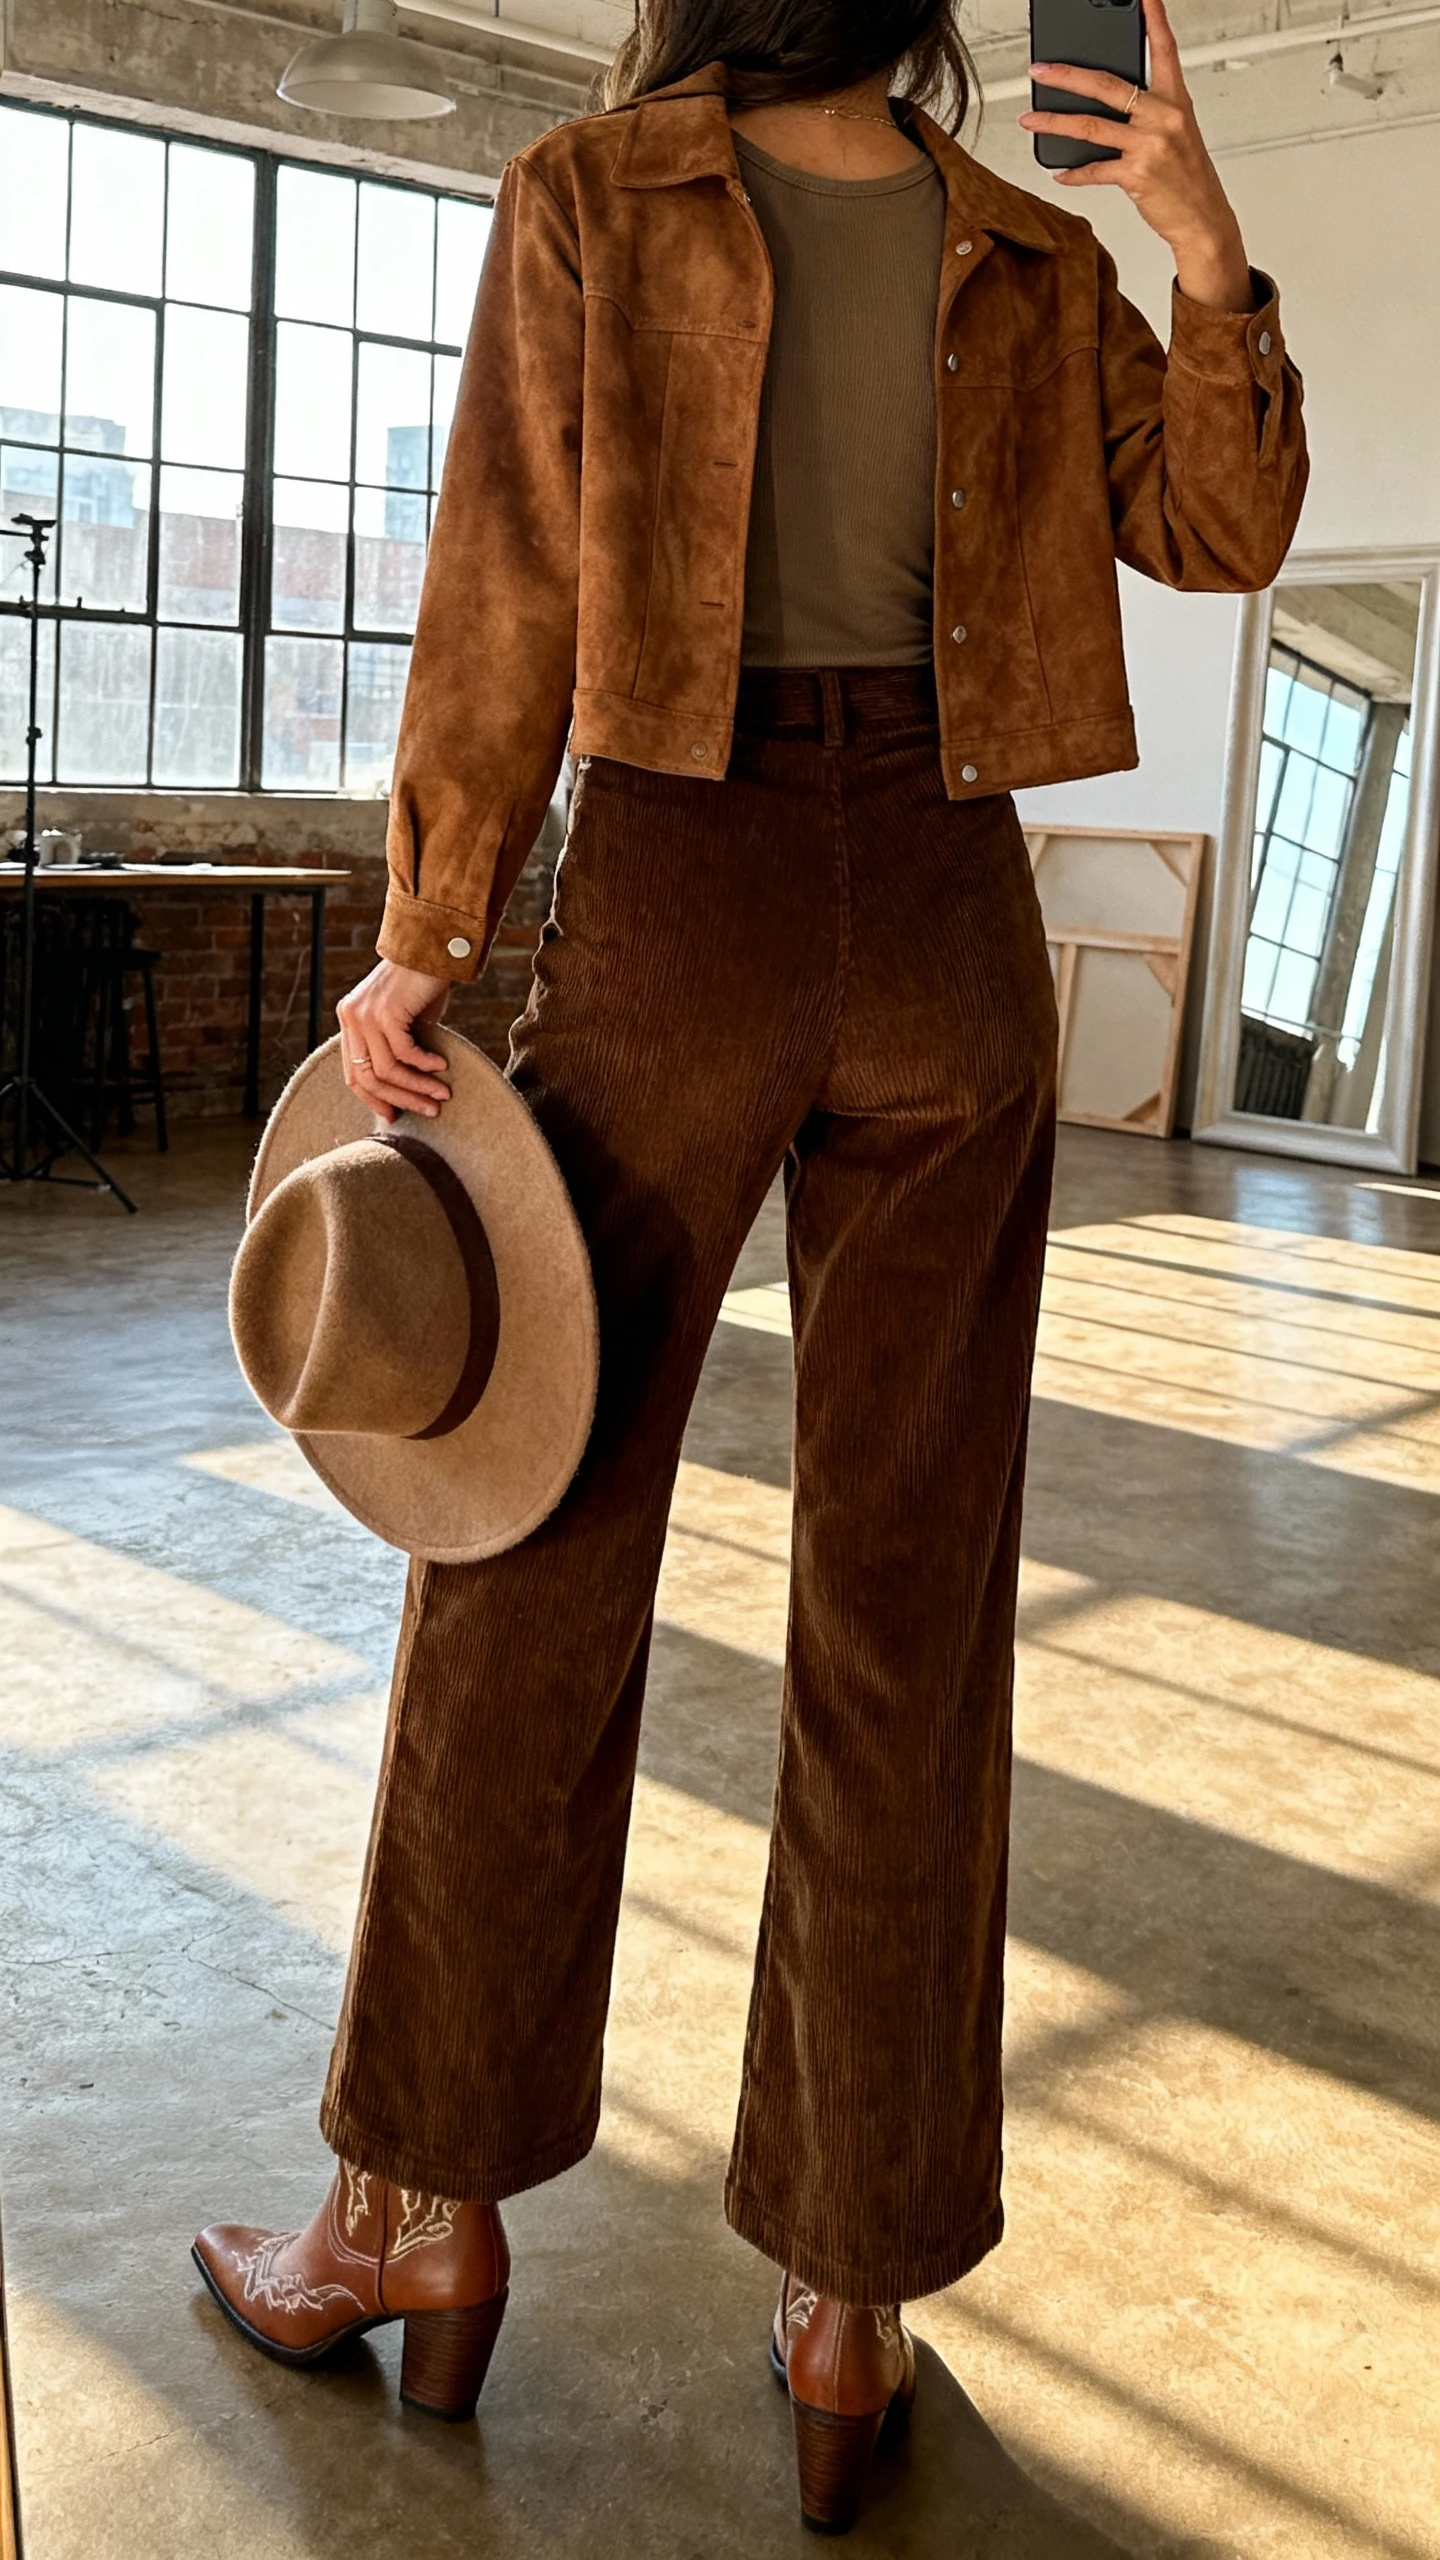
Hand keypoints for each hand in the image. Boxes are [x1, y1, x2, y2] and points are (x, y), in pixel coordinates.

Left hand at [335, 959, 452, 1123]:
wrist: (431, 946)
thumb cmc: (422, 983)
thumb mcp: (403, 1019)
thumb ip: (396, 1045)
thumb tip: (407, 1086)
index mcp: (350, 1020)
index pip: (353, 1073)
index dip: (374, 1098)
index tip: (396, 1115)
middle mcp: (351, 1017)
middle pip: (367, 1078)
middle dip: (400, 1100)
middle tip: (429, 1112)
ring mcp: (365, 1015)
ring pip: (387, 1070)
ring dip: (418, 1088)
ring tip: (442, 1095)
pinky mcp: (385, 1012)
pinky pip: (404, 1054)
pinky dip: (425, 1065)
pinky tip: (442, 1066)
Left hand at [1020, 0, 1252, 311]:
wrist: (1203, 219)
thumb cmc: (1188, 177)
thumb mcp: (1177, 134)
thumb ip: (1147, 113)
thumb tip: (1106, 105)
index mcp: (1176, 100)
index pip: (1164, 49)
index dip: (1153, 18)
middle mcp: (1163, 117)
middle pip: (1107, 85)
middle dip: (1067, 76)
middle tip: (1040, 70)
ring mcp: (1149, 145)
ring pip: (1090, 126)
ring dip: (1054, 123)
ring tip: (1029, 120)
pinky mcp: (1136, 175)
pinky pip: (1095, 170)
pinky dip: (1074, 173)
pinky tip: (1059, 172)